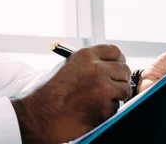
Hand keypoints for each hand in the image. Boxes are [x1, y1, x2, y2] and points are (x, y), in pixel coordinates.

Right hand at [11, 45, 130, 143]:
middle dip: (120, 79)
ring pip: (124, 89)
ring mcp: (102, 88)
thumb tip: (109, 66)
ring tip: (99, 100)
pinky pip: (116, 106)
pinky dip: (108, 110)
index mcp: (85, 55)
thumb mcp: (67, 67)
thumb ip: (88, 63)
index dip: (118, 60)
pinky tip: (92, 110)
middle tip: (113, 86)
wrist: (40, 114)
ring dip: (116, 95)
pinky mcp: (105, 108)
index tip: (117, 67)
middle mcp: (96, 68)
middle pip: (124, 69)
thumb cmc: (49, 92)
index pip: (115, 52)